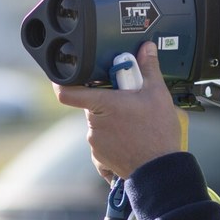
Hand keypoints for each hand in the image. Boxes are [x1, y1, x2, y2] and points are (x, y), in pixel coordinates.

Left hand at [54, 42, 187, 180]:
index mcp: (103, 104)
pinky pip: (102, 141)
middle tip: (128, 101)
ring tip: (134, 124)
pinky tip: (131, 139)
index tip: (61, 75)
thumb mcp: (158, 94)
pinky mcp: (100, 157)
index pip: (67, 92)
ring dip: (112, 120)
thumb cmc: (157, 134)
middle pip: (92, 104)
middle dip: (107, 100)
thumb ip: (149, 68)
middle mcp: (94, 124)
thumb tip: (146, 49)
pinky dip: (114, 138)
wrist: (159, 170)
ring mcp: (96, 142)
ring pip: (99, 123)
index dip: (60, 82)